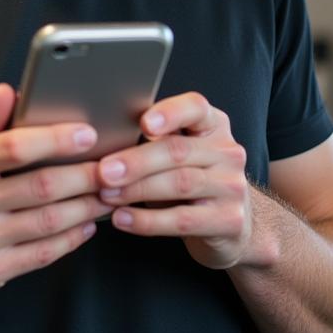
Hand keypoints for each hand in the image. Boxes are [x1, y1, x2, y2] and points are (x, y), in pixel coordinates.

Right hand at [0, 84, 112, 313]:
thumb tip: (10, 92)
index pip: (14, 147)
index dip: (56, 138)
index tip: (87, 132)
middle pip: (41, 186)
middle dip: (85, 174)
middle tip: (114, 165)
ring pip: (49, 220)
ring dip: (87, 206)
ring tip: (109, 193)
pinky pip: (43, 253)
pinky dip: (72, 238)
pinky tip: (87, 225)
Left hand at [97, 92, 251, 268]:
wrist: (232, 224)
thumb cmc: (189, 179)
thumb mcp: (176, 153)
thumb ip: (152, 140)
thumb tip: (99, 137)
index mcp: (212, 124)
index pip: (195, 108)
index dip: (169, 113)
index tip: (143, 123)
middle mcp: (227, 151)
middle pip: (177, 150)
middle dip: (136, 161)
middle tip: (104, 170)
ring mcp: (231, 186)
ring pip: (179, 183)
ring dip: (136, 189)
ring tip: (106, 194)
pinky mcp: (229, 221)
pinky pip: (182, 219)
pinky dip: (147, 220)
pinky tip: (122, 218)